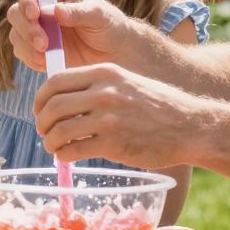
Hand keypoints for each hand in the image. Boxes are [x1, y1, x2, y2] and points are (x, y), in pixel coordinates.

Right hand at [6, 0, 140, 69]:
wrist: (114, 52)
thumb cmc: (109, 25)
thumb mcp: (98, 15)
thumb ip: (78, 12)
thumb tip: (56, 10)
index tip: (35, 14)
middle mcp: (41, 6)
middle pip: (16, 11)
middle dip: (26, 28)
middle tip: (43, 43)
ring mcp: (37, 28)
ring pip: (15, 33)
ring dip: (26, 45)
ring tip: (45, 56)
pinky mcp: (35, 48)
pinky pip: (21, 51)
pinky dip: (29, 58)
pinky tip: (45, 63)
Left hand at [32, 63, 201, 167]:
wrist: (190, 127)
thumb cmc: (158, 106)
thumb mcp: (127, 82)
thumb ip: (97, 85)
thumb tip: (63, 98)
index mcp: (104, 72)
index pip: (56, 81)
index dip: (40, 98)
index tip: (39, 110)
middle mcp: (103, 92)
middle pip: (53, 106)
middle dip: (42, 121)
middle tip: (44, 131)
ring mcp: (108, 118)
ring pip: (60, 129)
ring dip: (50, 141)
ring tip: (53, 146)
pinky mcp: (113, 144)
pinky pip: (74, 150)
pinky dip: (64, 155)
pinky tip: (67, 157)